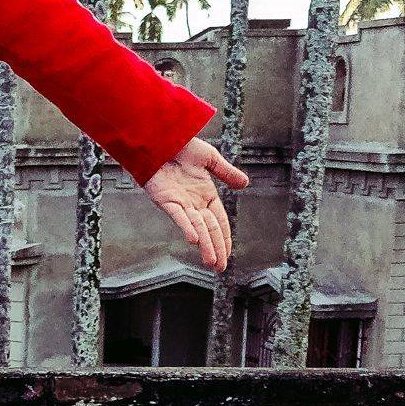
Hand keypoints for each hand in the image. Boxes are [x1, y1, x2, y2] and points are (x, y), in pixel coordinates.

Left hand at [141, 137, 248, 272]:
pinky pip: (178, 215)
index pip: (219, 221)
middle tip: (220, 268)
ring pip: (196, 227)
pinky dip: (187, 226)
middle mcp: (193, 202)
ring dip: (205, 244)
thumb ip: (226, 172)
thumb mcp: (210, 159)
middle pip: (209, 229)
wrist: (159, 137)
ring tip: (211, 262)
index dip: (224, 237)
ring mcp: (180, 202)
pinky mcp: (166, 199)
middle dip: (216, 248)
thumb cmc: (181, 145)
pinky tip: (194, 239)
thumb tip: (245, 184)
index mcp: (205, 195)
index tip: (228, 254)